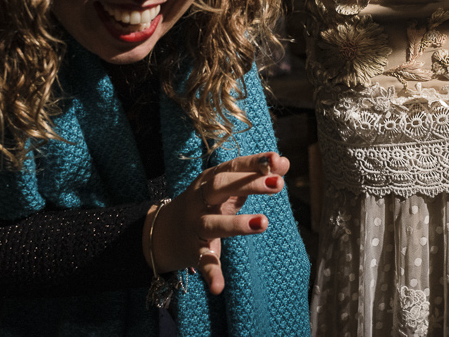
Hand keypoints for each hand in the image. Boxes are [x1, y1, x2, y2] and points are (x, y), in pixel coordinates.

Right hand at [146, 152, 289, 293]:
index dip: (254, 163)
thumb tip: (284, 161)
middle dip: (249, 184)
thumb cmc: (209, 202)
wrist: (164, 230)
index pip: (233, 166)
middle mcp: (200, 199)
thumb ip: (256, 173)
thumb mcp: (230, 186)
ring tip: (264, 223)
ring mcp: (196, 225)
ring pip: (214, 223)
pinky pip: (203, 262)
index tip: (275, 159)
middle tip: (278, 183)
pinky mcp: (194, 250)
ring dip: (237, 224)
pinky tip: (219, 288)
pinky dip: (211, 274)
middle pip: (221, 187)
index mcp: (211, 179)